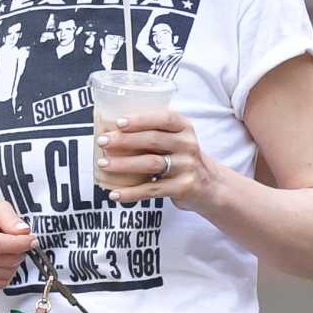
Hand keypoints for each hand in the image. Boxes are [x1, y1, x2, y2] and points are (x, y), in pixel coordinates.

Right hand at [0, 200, 32, 289]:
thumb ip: (11, 218)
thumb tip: (23, 231)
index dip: (20, 244)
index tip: (32, 240)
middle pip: (4, 261)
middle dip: (19, 253)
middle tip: (20, 244)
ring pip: (4, 275)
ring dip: (14, 265)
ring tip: (8, 252)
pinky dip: (6, 275)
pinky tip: (2, 262)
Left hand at [96, 111, 214, 211]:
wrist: (210, 187)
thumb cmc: (182, 159)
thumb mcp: (177, 140)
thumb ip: (154, 133)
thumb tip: (111, 131)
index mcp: (184, 128)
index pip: (164, 118)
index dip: (140, 119)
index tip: (118, 122)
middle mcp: (188, 145)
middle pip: (153, 140)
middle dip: (124, 140)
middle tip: (102, 142)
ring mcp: (187, 167)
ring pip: (150, 164)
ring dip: (123, 164)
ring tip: (103, 164)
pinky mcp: (183, 188)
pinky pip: (152, 190)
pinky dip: (131, 193)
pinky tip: (115, 194)